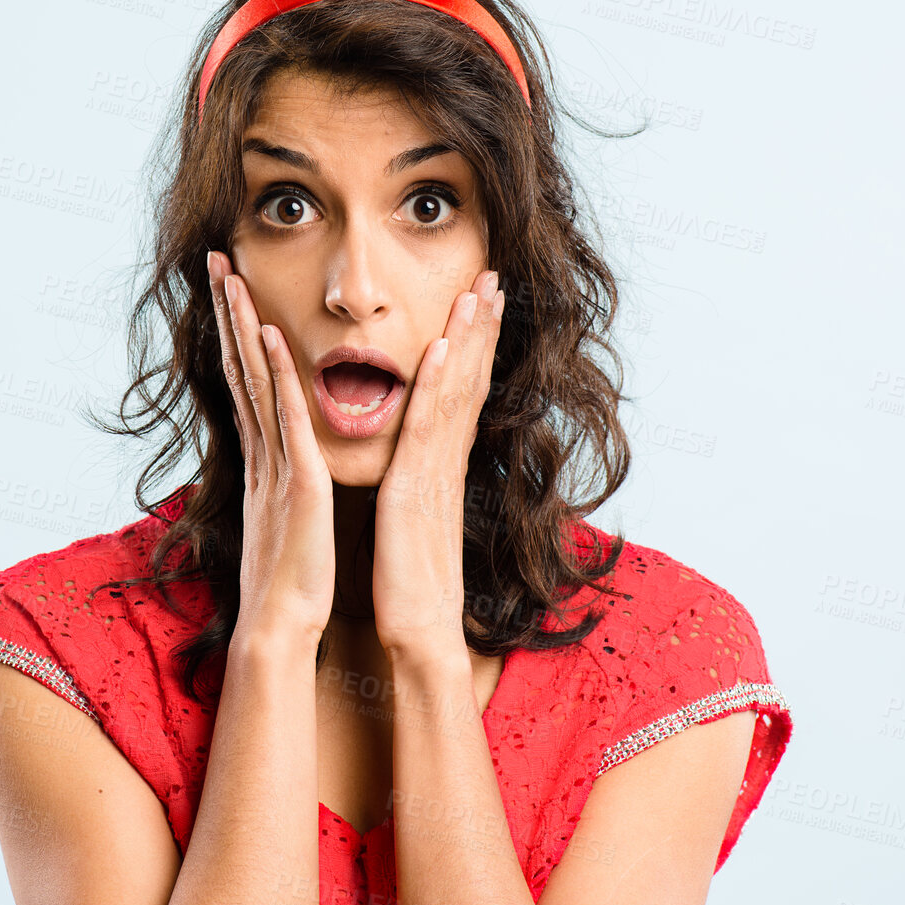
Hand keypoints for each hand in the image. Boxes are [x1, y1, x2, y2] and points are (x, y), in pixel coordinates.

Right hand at [207, 251, 335, 646]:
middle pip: (239, 367)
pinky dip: (275, 376)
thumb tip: (273, 450)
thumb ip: (276, 476)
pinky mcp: (296, 480)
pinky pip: (285, 418)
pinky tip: (270, 336)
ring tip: (232, 278)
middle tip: (215, 261)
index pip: (245, 380)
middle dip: (227, 312)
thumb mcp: (280, 514)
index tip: (228, 288)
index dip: (234, 332)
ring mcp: (274, 462)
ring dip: (243, 327)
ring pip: (254, 381)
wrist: (280, 627)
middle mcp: (260, 451)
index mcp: (262, 457)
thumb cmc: (286, 578)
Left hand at [371, 269, 503, 658]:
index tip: (483, 299)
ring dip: (467, 338)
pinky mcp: (416, 487)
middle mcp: (447, 458)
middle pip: (469, 378)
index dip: (476, 342)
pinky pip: (428, 428)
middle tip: (492, 275)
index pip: (464, 388)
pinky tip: (439, 348)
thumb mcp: (415, 513)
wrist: (420, 629)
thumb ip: (420, 476)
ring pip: (455, 391)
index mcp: (444, 462)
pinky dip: (436, 385)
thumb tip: (419, 455)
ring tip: (477, 292)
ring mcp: (436, 470)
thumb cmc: (412, 578)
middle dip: (481, 325)